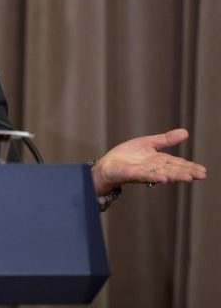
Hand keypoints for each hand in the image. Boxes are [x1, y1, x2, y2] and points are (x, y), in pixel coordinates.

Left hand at [91, 128, 206, 195]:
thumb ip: (166, 139)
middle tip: (201, 175)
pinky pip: (144, 175)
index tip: (203, 171)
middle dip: (187, 172)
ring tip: (188, 177)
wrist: (108, 164)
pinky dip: (153, 176)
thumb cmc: (128, 156)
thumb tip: (186, 132)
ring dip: (174, 176)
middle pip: (173, 170)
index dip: (190, 167)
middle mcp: (154, 168)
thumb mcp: (148, 143)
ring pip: (162, 173)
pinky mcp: (131, 173)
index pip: (177, 164)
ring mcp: (143, 172)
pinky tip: (163, 178)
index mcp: (159, 161)